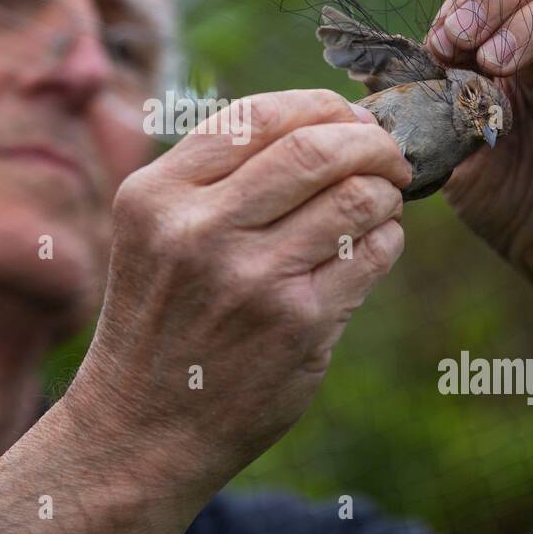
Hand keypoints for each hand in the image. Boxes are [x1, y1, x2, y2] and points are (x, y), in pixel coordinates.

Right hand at [0, 89, 411, 533]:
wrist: (143, 428)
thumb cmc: (161, 318)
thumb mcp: (153, 232)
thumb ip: (215, 175)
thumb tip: (324, 121)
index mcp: (156, 194)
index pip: (258, 115)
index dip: (319, 105)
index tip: (347, 116)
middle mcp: (198, 229)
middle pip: (317, 147)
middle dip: (370, 140)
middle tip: (389, 152)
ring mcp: (250, 278)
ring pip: (357, 196)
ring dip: (385, 191)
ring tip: (381, 201)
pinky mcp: (298, 324)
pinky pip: (372, 253)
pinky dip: (386, 239)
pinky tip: (372, 246)